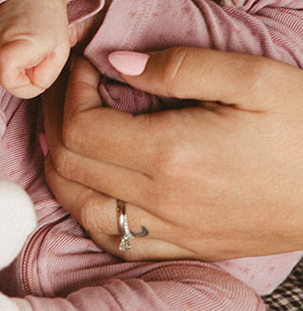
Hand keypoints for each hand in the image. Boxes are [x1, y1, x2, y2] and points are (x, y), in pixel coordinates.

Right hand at [0, 0, 70, 97]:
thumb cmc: (51, 17)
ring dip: (16, 60)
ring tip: (30, 40)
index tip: (43, 67)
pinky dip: (6, 50)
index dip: (30, 85)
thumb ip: (44, 77)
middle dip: (23, 71)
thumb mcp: (59, 52)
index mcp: (8, 50)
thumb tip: (28, 83)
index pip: (12, 86)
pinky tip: (18, 36)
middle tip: (39, 51)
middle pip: (4, 75)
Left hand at [43, 47, 302, 259]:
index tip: (89, 63)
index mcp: (173, 156)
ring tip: (75, 126)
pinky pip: (116, 240)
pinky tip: (99, 177)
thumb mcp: (252, 77)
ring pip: (82, 210)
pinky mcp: (191, 248)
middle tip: (73, 85)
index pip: (79, 127)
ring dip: (64, 166)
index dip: (69, 89)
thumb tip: (116, 62)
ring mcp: (177, 233)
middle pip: (69, 167)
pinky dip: (90, 207)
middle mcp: (165, 203)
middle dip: (56, 118)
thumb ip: (178, 66)